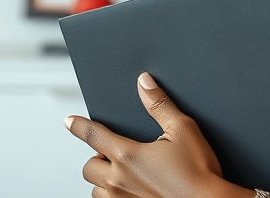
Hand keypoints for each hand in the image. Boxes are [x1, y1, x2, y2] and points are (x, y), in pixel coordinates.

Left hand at [65, 72, 245, 197]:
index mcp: (128, 156)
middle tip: (113, 154)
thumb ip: (160, 105)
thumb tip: (144, 83)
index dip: (79, 126)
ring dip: (103, 181)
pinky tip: (128, 192)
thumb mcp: (183, 130)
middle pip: (89, 166)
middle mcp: (119, 180)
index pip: (93, 135)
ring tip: (121, 175)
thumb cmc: (200, 172)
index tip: (69, 121)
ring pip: (96, 190)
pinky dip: (112, 197)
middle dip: (97, 158)